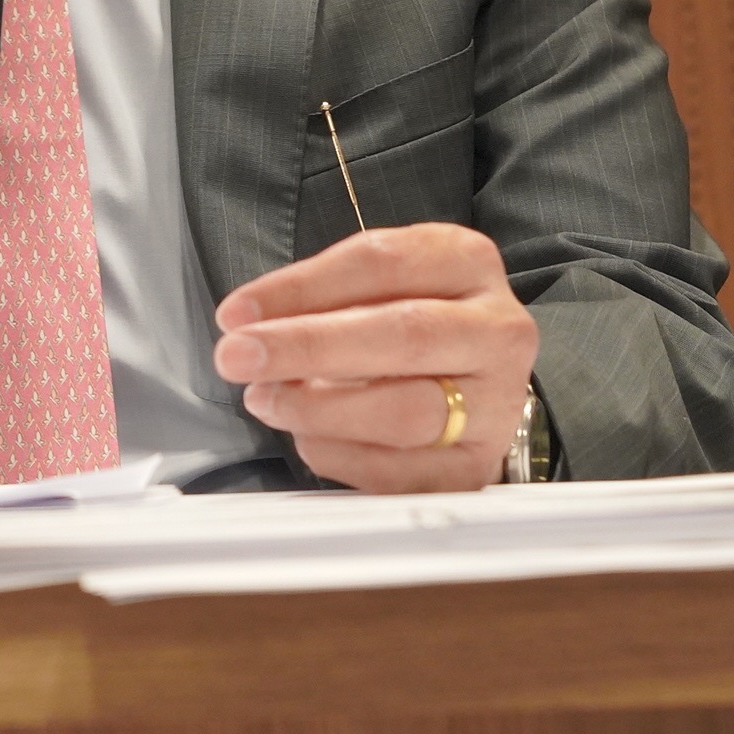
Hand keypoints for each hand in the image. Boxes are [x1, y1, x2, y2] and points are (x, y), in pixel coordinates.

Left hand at [212, 224, 537, 491]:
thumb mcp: (373, 286)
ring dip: (319, 408)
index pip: (380, 263)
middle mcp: (497, 330)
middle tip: (238, 357)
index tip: (236, 312)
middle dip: (307, 347)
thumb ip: (320, 299)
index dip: (301, 288)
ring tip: (265, 400)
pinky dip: (341, 456)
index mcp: (466, 262)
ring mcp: (497, 404)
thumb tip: (249, 325)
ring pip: (407, 411)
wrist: (475, 385)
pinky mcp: (478, 467)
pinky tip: (306, 438)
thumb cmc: (408, 322)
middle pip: (402, 335)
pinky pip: (402, 472)